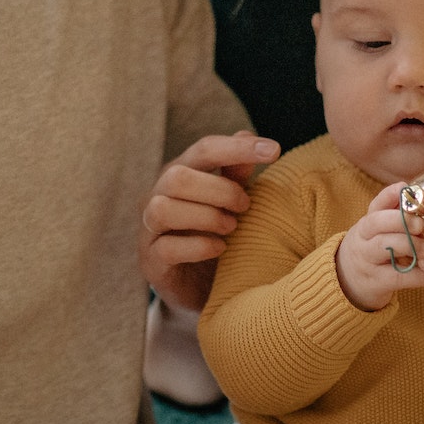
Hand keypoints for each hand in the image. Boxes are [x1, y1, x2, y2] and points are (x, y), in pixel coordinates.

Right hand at [142, 132, 279, 310]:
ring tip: (230, 228)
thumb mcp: (229, 202)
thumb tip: (246, 135)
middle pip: (177, 176)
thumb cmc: (215, 234)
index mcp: (180, 173)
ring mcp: (150, 229)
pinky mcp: (151, 261)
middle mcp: (158, 195)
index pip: (203, 149)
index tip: (274, 150)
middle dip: (220, 190)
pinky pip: (168, 248)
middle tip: (245, 206)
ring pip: (163, 208)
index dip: (237, 148)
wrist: (201, 288)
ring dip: (206, 217)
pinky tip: (220, 248)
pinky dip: (200, 246)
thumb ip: (235, 173)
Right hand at [335, 182, 423, 311]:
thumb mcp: (378, 232)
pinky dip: (418, 277)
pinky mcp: (375, 282)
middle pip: (376, 223)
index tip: (405, 188)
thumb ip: (397, 217)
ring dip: (409, 245)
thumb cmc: (374, 250)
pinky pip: (397, 277)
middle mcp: (363, 238)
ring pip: (383, 247)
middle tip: (422, 225)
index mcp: (368, 222)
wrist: (348, 281)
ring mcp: (367, 260)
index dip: (390, 195)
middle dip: (401, 220)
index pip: (376, 204)